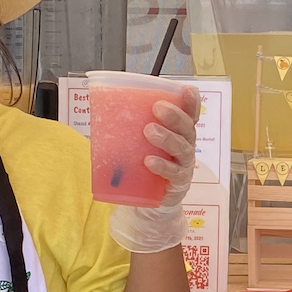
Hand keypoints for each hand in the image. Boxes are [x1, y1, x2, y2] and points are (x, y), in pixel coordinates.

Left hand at [110, 88, 201, 253]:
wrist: (150, 201)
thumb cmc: (146, 165)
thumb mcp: (140, 143)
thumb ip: (130, 126)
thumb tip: (100, 105)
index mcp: (179, 133)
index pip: (190, 114)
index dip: (191, 102)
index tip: (187, 90)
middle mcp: (186, 146)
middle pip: (188, 128)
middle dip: (175, 116)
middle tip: (157, 108)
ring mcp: (184, 165)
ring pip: (182, 148)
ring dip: (167, 138)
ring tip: (149, 131)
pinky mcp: (178, 184)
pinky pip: (174, 174)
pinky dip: (163, 167)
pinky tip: (149, 162)